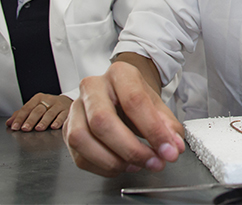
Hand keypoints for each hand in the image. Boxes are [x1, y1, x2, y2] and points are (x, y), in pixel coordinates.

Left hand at [6, 94, 72, 131]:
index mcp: (38, 98)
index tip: (15, 126)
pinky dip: (57, 121)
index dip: (20, 117)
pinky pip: (62, 116)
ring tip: (38, 129)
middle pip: (38, 110)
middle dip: (30, 120)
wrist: (67, 102)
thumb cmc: (48, 106)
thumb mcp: (35, 107)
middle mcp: (48, 100)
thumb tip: (9, 123)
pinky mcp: (67, 111)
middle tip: (25, 128)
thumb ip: (21, 114)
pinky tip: (53, 127)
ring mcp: (58, 105)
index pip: (27, 108)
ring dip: (43, 121)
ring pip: (50, 113)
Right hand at [63, 61, 184, 176]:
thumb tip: (174, 146)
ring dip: (112, 160)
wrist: (118, 92)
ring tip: (136, 165)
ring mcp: (76, 108)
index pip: (133, 101)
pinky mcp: (67, 129)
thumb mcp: (156, 105)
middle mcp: (92, 87)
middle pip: (102, 121)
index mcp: (119, 74)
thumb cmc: (136, 97)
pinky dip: (102, 167)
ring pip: (82, 139)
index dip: (153, 130)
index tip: (168, 150)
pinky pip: (79, 155)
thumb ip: (168, 125)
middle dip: (131, 149)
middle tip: (153, 162)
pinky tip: (121, 165)